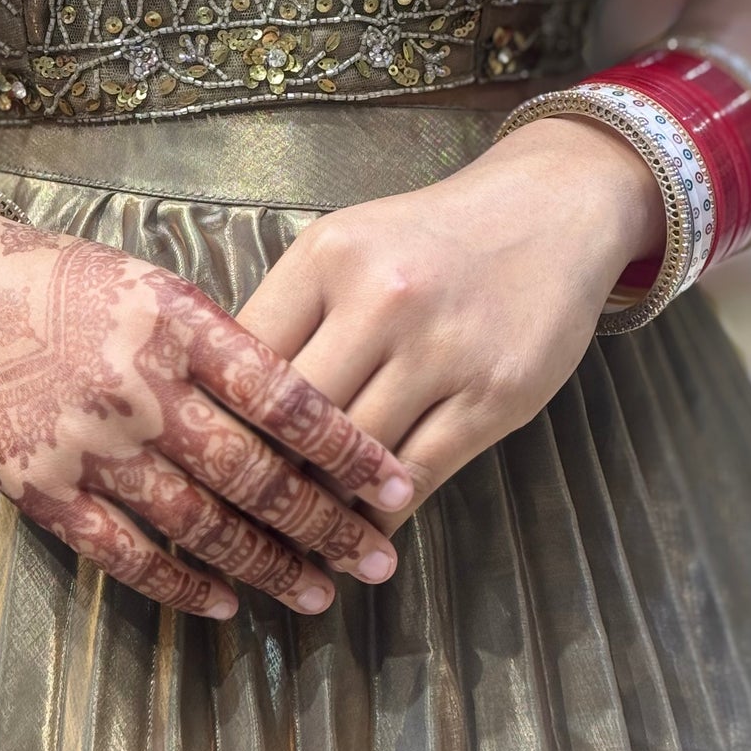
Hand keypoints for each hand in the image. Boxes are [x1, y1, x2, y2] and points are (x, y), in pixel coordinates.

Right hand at [0, 209, 415, 620]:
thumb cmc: (72, 284)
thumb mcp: (158, 284)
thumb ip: (225, 340)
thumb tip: (309, 404)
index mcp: (177, 324)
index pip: (284, 396)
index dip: (348, 447)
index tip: (397, 483)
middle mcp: (139, 387)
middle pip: (252, 473)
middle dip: (325, 523)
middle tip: (378, 558)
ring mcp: (90, 444)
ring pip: (197, 523)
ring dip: (265, 565)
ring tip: (318, 592)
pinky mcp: (43, 488)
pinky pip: (122, 553)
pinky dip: (177, 585)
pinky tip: (223, 603)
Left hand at [234, 115, 663, 535]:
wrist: (549, 212)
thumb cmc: (430, 238)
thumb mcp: (350, 245)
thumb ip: (293, 311)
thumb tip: (223, 397)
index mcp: (328, 254)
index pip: (247, 353)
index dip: (218, 413)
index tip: (201, 458)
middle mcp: (382, 297)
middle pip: (294, 414)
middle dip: (261, 471)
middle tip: (236, 516)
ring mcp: (443, 349)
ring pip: (353, 456)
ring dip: (320, 504)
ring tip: (291, 539)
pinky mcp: (496, 396)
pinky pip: (417, 475)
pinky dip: (380, 512)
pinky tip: (360, 528)